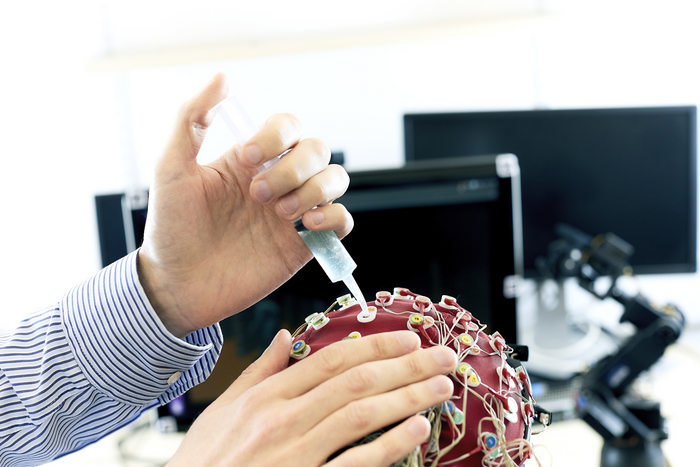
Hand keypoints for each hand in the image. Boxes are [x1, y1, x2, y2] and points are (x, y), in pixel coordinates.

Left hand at [138, 73, 351, 336]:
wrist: (177, 286)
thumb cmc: (171, 228)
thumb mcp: (171, 168)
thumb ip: (192, 118)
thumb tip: (221, 76)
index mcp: (250, 160)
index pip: (287, 125)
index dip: (275, 135)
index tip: (244, 158)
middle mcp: (277, 181)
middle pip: (317, 149)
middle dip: (292, 167)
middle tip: (256, 195)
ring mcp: (293, 213)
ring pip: (336, 179)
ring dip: (313, 189)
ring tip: (279, 214)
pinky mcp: (304, 245)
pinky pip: (342, 221)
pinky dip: (334, 217)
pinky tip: (306, 225)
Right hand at [167, 330, 456, 466]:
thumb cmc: (204, 462)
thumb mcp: (225, 410)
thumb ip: (260, 371)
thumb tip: (287, 335)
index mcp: (266, 397)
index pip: (331, 360)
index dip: (375, 346)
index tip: (409, 340)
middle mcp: (283, 419)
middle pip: (356, 382)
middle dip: (406, 366)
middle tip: (443, 356)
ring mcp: (295, 454)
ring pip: (361, 415)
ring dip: (407, 398)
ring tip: (441, 387)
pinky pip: (355, 463)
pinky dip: (390, 444)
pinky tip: (417, 429)